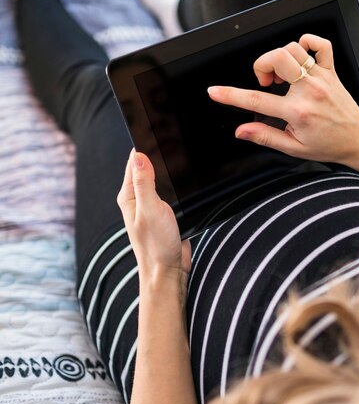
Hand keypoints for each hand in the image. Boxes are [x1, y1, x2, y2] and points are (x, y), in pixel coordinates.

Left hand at [117, 149, 190, 292]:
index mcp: (128, 196)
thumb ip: (144, 183)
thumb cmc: (156, 244)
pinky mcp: (164, 213)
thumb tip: (138, 155)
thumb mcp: (150, 210)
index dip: (145, 147)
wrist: (169, 270)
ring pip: (160, 179)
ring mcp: (150, 206)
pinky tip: (184, 181)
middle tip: (175, 142)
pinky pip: (169, 191)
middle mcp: (137, 199)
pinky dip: (176, 184)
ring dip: (169, 171)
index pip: (133, 162)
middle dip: (159, 155)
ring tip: (180, 157)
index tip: (159, 133)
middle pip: (146, 168)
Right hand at [207, 33, 358, 165]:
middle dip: (262, 65)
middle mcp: (309, 90)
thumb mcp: (293, 148)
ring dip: (279, 57)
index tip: (216, 91)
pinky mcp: (331, 71)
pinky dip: (308, 43)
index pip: (257, 100)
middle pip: (278, 58)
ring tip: (280, 76)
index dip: (231, 95)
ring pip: (294, 49)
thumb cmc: (328, 144)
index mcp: (297, 112)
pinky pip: (321, 45)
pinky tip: (300, 57)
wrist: (358, 140)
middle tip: (264, 82)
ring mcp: (322, 78)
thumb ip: (265, 137)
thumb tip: (241, 131)